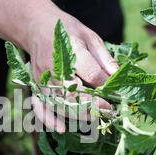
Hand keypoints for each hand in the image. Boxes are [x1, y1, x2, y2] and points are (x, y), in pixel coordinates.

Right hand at [26, 11, 117, 132]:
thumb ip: (105, 60)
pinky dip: (49, 119)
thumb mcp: (91, 38)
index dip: (106, 87)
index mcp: (71, 49)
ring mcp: (43, 78)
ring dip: (79, 114)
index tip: (117, 95)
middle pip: (74, 93)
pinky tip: (62, 128)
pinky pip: (40, 107)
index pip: (91, 73)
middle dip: (94, 106)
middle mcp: (54, 66)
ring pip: (60, 104)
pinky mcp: (36, 86)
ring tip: (95, 116)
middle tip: (109, 111)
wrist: (36, 27)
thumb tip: (119, 80)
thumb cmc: (68, 32)